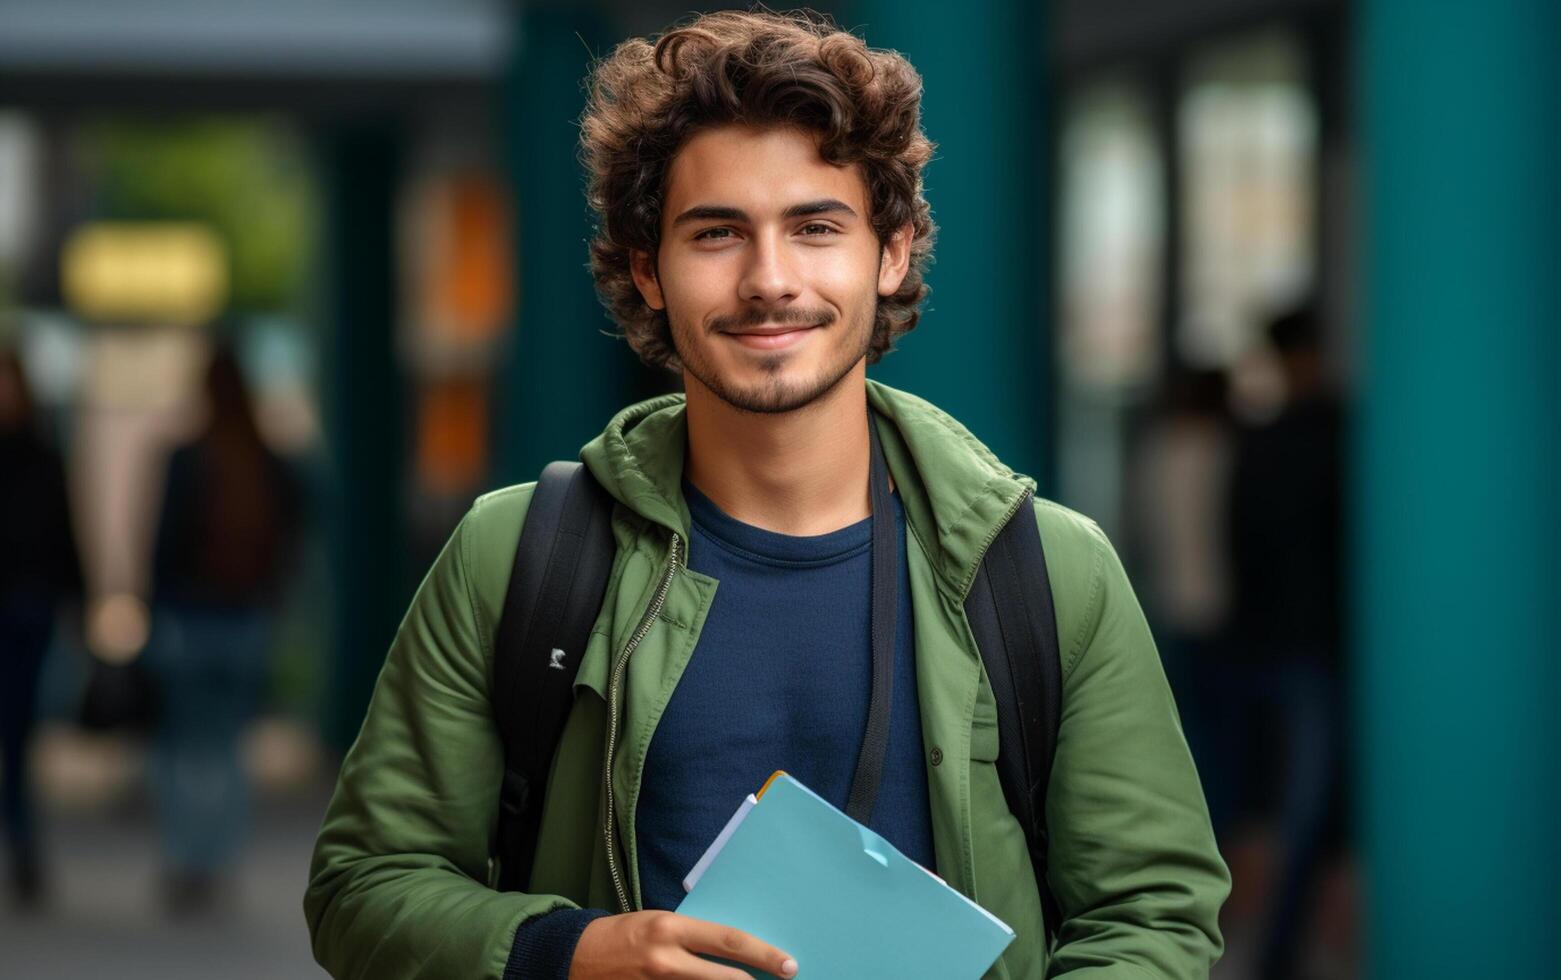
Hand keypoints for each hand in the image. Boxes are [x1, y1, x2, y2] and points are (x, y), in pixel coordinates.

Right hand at [568, 910, 797, 978]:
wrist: (577, 957)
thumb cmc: (626, 934)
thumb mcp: (661, 922)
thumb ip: (695, 935)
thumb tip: (736, 950)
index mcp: (671, 929)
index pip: (729, 941)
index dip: (764, 955)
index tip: (788, 964)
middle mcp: (666, 959)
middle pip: (727, 978)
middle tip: (784, 979)